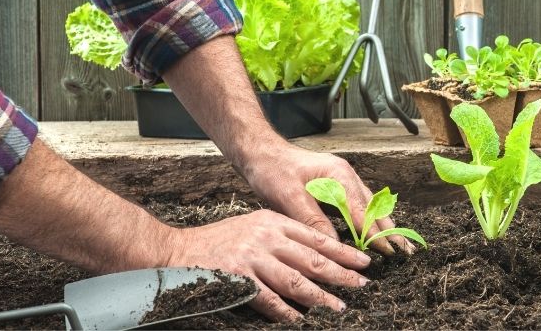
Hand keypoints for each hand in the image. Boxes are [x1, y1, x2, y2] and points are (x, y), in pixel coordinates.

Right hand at [166, 208, 370, 320]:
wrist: (178, 250)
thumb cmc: (219, 241)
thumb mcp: (254, 226)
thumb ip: (281, 237)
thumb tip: (314, 256)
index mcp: (273, 221)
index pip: (316, 237)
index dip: (342, 251)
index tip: (363, 262)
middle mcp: (266, 237)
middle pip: (312, 258)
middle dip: (341, 273)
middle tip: (361, 285)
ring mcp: (252, 257)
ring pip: (296, 280)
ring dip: (320, 296)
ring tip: (339, 307)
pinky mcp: (238, 279)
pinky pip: (269, 300)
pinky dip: (287, 312)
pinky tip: (300, 320)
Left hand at [245, 144, 414, 254]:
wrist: (259, 151)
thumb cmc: (272, 170)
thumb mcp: (289, 197)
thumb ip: (313, 220)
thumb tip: (334, 246)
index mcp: (338, 175)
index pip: (362, 211)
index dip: (375, 234)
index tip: (389, 252)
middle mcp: (345, 175)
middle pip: (373, 206)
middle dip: (389, 229)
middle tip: (405, 251)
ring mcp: (342, 179)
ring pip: (369, 205)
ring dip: (382, 225)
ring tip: (397, 244)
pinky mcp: (335, 184)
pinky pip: (358, 204)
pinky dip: (368, 219)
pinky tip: (373, 231)